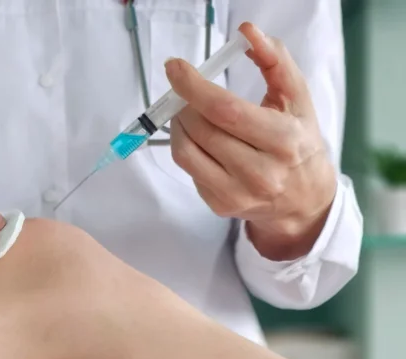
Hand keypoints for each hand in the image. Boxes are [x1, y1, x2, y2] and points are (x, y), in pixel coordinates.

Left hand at [164, 22, 337, 260]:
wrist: (303, 198)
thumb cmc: (298, 140)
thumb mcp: (297, 98)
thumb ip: (275, 60)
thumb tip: (246, 33)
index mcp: (282, 140)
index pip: (226, 111)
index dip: (195, 87)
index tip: (175, 68)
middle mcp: (260, 172)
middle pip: (202, 130)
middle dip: (184, 104)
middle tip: (185, 91)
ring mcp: (237, 193)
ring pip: (186, 152)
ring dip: (178, 125)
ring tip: (188, 112)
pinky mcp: (220, 205)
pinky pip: (189, 170)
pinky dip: (187, 147)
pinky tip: (200, 139)